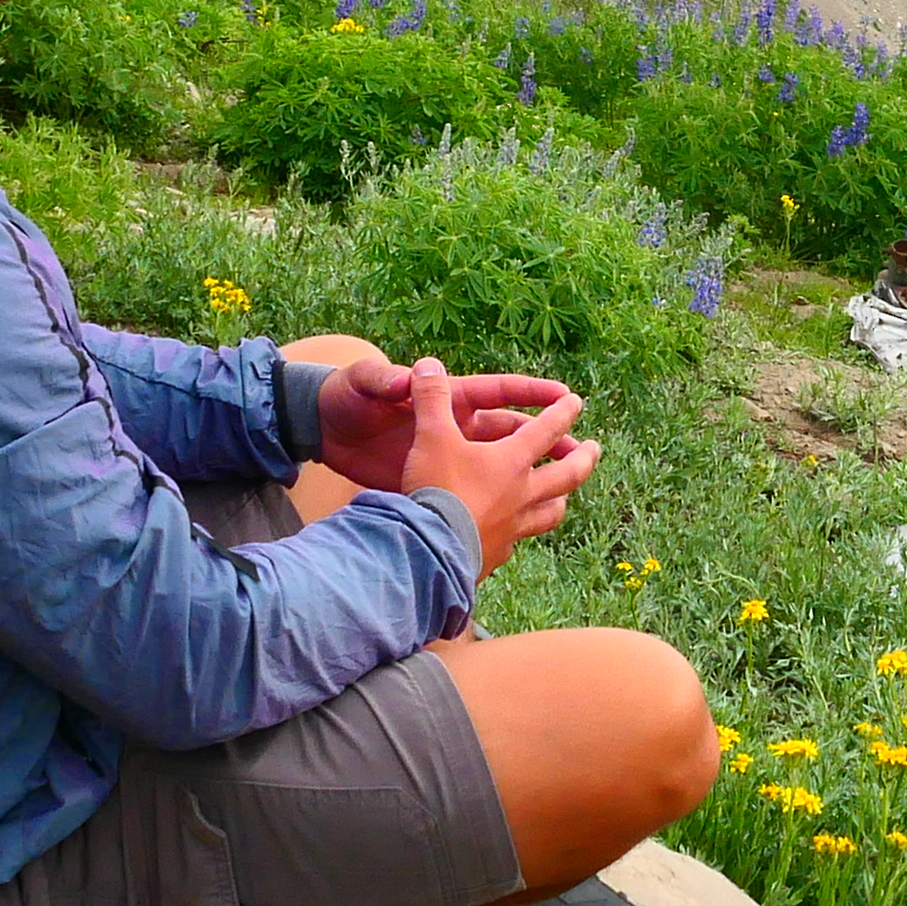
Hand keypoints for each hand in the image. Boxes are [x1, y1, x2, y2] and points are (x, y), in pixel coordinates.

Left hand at [316, 354, 570, 492]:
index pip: (499, 394)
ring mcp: (448, 460)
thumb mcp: (364, 384)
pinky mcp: (433, 486)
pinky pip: (476, 498)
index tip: (566, 397)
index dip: (533, 394)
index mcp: (447, 401)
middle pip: (513, 436)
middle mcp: (455, 431)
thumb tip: (404, 377)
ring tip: (565, 496)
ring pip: (502, 471)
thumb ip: (384, 380)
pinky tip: (519, 528)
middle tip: (585, 452)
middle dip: (550, 443)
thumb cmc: (346, 399)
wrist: (321, 429)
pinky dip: (498, 509)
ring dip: (532, 479)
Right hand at [401, 367, 596, 576]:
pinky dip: (520, 533)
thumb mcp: (431, 437)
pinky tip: (513, 535)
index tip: (576, 401)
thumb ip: (432, 400)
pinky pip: (517, 540)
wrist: (430, 551)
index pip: (546, 430)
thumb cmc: (437, 489)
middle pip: (565, 474)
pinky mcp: (498, 554)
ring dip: (560, 500)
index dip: (562, 412)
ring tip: (565, 496)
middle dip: (582, 458)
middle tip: (594, 449)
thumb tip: (427, 363)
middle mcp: (523, 493)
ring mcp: (515, 527)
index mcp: (512, 460)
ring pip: (550, 512)